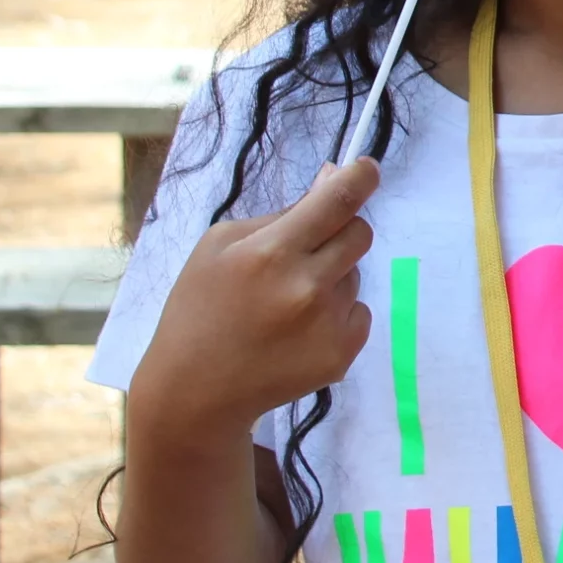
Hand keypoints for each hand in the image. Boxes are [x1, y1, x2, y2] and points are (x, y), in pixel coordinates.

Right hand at [133, 159, 379, 434]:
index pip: (338, 200)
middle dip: (340, 232)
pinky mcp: (342, 354)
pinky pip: (359, 312)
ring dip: (331, 278)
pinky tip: (297, 332)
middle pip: (360, 232)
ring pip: (355, 274)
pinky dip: (337, 315)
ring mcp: (327, 323)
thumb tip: (335, 176)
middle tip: (306, 251)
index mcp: (271, 253)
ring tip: (285, 305)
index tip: (367, 169)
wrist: (195, 393)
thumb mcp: (220, 247)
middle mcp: (307, 286)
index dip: (361, 177)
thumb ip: (282, 211)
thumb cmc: (200, 309)